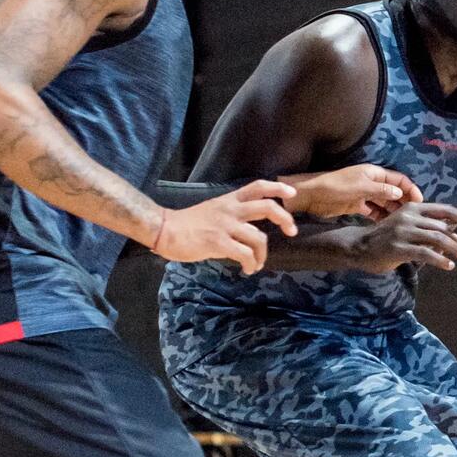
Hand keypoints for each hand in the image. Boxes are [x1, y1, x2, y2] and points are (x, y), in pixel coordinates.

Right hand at [150, 179, 296, 273]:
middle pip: (267, 207)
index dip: (278, 188)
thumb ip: (232, 216)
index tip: (292, 193)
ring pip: (259, 237)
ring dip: (263, 255)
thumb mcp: (213, 210)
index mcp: (229, 200)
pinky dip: (251, 264)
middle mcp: (230, 209)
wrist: (164, 230)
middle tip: (292, 231)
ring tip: (257, 264)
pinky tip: (247, 269)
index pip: (258, 186)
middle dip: (285, 219)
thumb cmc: (187, 224)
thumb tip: (250, 230)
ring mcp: (225, 226)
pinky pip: (245, 254)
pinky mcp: (218, 242)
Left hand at [282, 164, 423, 219]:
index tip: (419, 203)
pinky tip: (388, 226)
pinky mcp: (356, 206)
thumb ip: (381, 191)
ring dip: (393, 212)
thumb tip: (400, 194)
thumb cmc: (335, 187)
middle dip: (404, 203)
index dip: (410, 190)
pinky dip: (381, 217)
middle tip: (414, 218)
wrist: (312, 196)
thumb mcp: (360, 187)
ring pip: (384, 203)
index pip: (399, 180)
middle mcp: (371, 183)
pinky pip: (373, 212)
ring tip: (403, 225)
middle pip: (393, 192)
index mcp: (374, 174)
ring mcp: (364, 194)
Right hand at [350, 202, 456, 273]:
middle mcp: (409, 217)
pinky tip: (448, 266)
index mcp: (412, 208)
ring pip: (436, 239)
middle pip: (441, 227)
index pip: (443, 209)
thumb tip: (454, 230)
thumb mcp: (406, 225)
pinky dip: (440, 260)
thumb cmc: (385, 236)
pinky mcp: (399, 248)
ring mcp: (403, 232)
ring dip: (453, 250)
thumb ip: (427, 226)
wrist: (359, 246)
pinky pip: (425, 253)